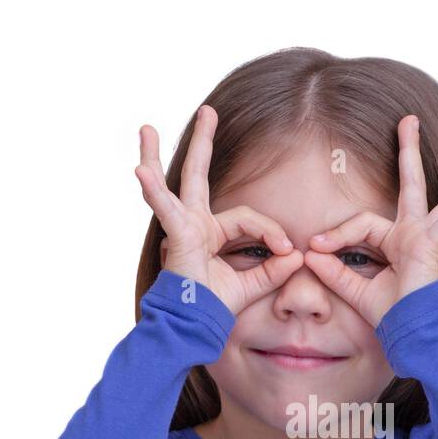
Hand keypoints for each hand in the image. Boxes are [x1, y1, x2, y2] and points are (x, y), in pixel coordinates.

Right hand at [134, 104, 303, 314]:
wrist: (195, 326)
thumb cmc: (216, 307)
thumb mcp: (253, 285)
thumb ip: (274, 269)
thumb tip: (298, 255)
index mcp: (210, 232)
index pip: (248, 218)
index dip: (271, 232)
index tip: (288, 250)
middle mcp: (193, 223)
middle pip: (198, 175)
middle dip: (203, 143)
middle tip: (208, 112)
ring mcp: (181, 227)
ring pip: (171, 184)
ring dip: (156, 156)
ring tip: (145, 128)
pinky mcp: (176, 235)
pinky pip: (166, 209)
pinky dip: (153, 191)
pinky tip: (139, 171)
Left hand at [303, 115, 437, 327]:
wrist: (410, 334)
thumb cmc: (391, 316)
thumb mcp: (356, 291)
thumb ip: (334, 272)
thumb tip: (310, 253)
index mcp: (396, 242)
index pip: (362, 225)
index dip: (338, 234)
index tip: (316, 247)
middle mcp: (414, 234)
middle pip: (410, 185)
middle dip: (409, 152)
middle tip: (409, 119)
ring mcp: (427, 237)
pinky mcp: (434, 246)